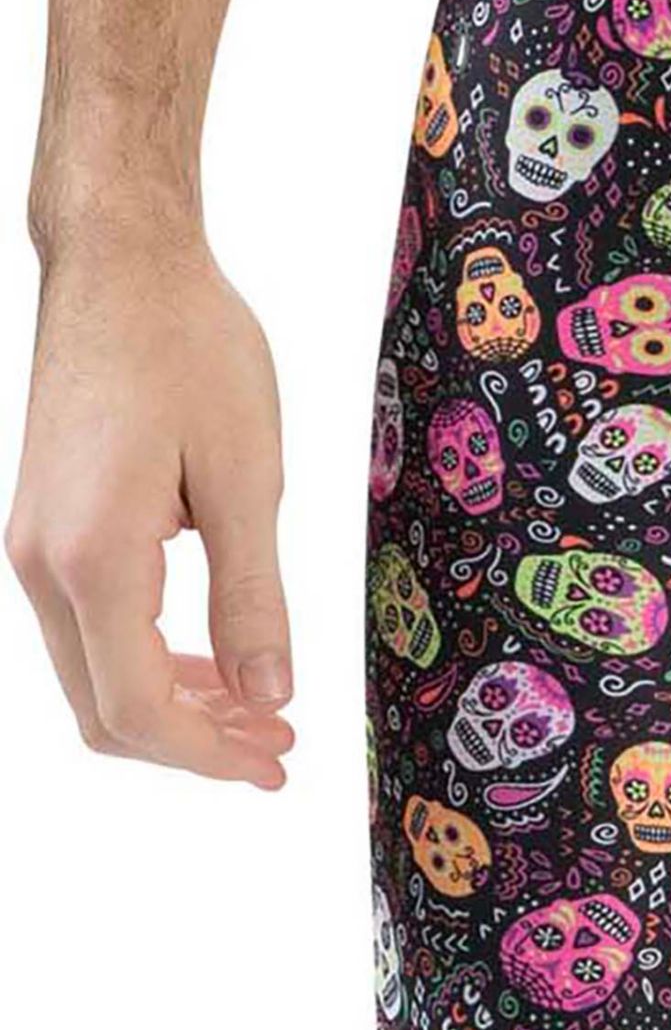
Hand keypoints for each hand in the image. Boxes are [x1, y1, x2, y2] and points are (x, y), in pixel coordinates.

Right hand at [7, 221, 295, 785]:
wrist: (121, 266)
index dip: (209, 754)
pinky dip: (148, 658)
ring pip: (91, 673)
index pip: (138, 706)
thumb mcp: (249, 477)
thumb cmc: (192, 350)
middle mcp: (41, 561)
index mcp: (92, 556)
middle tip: (280, 748)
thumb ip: (255, 595)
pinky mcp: (45, 524)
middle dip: (192, 745)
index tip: (277, 763)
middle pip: (103, 709)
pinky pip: (87, 626)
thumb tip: (268, 693)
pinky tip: (213, 659)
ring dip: (173, 706)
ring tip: (259, 713)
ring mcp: (33, 544)